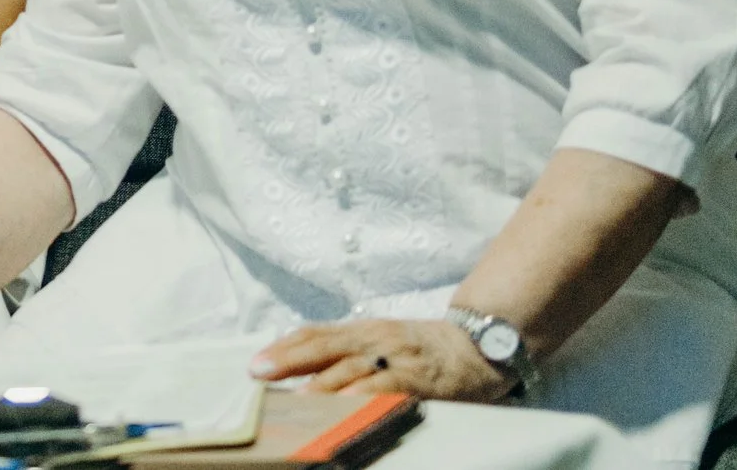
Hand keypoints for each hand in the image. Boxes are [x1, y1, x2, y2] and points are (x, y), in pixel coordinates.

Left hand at [250, 318, 513, 402]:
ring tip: (293, 398)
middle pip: (325, 347)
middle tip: (259, 373)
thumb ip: (350, 355)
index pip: (316, 334)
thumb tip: (306, 372)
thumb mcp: (383, 344)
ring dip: (320, 383)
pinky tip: (345, 405)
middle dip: (289, 359)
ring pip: (351, 368)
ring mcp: (396, 357)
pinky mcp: (419, 378)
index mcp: (364, 332)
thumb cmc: (424, 350)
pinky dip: (365, 395)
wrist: (480, 347)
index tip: (256, 363)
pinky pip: (387, 386)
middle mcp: (375, 339)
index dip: (285, 347)